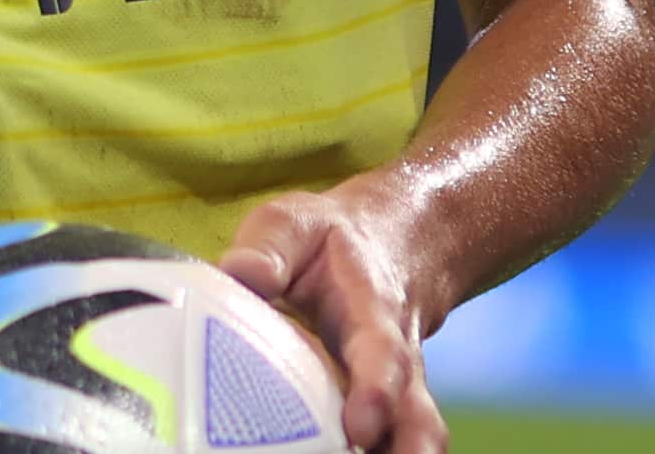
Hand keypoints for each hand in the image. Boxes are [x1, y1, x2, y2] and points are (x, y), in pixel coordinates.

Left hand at [220, 177, 447, 452]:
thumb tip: (236, 277)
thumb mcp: (294, 224)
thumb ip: (269, 249)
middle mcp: (398, 368)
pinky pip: (391, 450)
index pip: (384, 356)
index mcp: (376, 315)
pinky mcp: (382, 423)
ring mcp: (396, 401)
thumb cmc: (328, 243)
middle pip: (418, 423)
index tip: (360, 427)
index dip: (376, 392)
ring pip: (415, 444)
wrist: (395, 246)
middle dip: (404, 453)